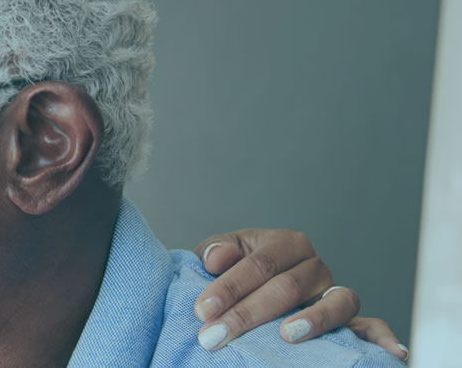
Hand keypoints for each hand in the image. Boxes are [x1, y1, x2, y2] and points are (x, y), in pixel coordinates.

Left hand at [190, 229, 406, 359]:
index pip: (260, 264)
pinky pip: (371, 325)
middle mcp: (316, 266)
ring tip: (286, 336)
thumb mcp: (221, 254)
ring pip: (335, 304)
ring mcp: (335, 292)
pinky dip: (383, 337)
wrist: (251, 285)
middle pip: (287, 288)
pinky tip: (392, 352)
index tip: (203, 310)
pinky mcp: (349, 319)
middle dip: (248, 314)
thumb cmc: (233, 271)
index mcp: (286, 243)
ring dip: (313, 321)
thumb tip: (217, 258)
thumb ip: (216, 251)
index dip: (229, 287)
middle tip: (216, 336)